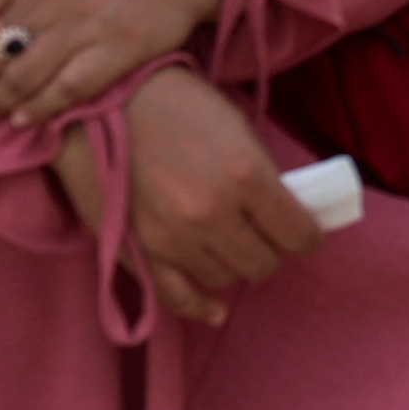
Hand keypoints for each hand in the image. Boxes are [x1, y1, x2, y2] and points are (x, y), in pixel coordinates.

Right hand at [41, 62, 323, 325]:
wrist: (102, 100)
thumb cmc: (177, 103)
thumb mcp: (236, 127)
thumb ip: (262, 176)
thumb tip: (286, 211)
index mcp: (246, 176)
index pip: (298, 233)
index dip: (306, 234)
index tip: (303, 231)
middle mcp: (213, 215)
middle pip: (263, 263)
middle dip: (269, 249)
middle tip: (261, 234)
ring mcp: (174, 239)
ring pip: (224, 278)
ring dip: (232, 264)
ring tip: (227, 244)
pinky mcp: (140, 252)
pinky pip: (178, 297)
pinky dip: (200, 306)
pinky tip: (215, 310)